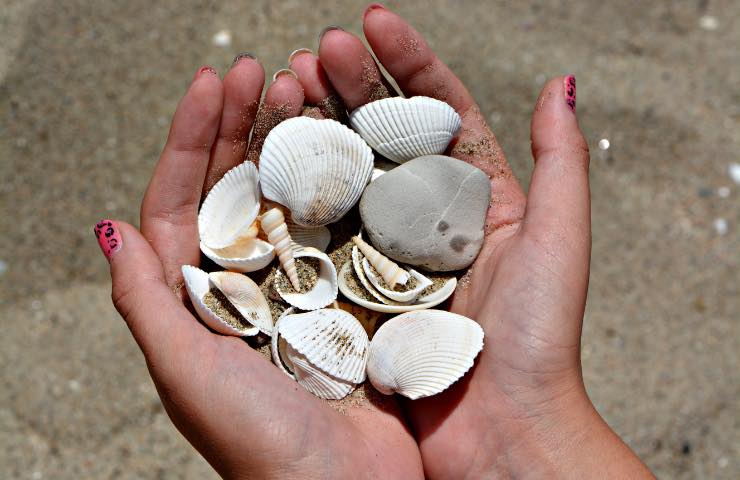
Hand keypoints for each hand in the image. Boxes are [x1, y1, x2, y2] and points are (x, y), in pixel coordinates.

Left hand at [95, 60, 422, 477]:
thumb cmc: (260, 448)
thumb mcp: (187, 373)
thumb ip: (147, 303)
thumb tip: (107, 228)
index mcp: (199, 298)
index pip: (182, 200)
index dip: (191, 139)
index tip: (212, 84)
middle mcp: (247, 285)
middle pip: (235, 187)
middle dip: (241, 125)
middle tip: (258, 71)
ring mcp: (301, 285)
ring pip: (289, 197)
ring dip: (293, 143)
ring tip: (303, 92)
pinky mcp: (349, 295)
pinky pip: (342, 227)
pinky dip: (344, 185)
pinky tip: (352, 148)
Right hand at [310, 5, 654, 477]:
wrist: (498, 435)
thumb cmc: (537, 343)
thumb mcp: (559, 240)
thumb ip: (561, 160)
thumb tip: (563, 84)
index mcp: (478, 198)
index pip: (441, 111)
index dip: (408, 62)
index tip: (372, 21)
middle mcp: (428, 218)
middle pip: (385, 135)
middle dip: (352, 85)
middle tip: (316, 49)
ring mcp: (386, 251)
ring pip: (348, 174)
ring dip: (319, 126)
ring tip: (286, 84)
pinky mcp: (354, 287)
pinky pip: (323, 229)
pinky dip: (300, 191)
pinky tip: (273, 155)